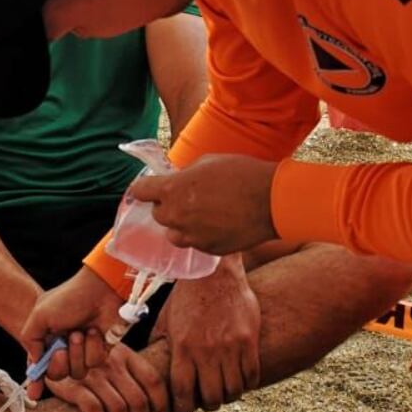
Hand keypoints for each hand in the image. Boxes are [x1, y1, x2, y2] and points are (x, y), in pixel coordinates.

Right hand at [21, 266, 123, 381]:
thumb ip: (31, 340)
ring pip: (77, 372)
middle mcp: (64, 346)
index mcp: (47, 337)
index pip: (38, 365)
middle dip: (59, 363)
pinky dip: (93, 348)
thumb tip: (34, 362)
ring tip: (81, 332)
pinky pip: (94, 363)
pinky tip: (95, 332)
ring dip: (78, 352)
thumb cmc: (69, 298)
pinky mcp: (101, 351)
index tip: (32, 395)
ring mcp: (83, 350)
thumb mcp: (40, 315)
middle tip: (62, 348)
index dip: (35, 381)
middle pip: (57, 374)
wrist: (102, 290)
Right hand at [47, 339, 167, 411]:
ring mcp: (92, 374)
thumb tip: (158, 407)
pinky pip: (94, 411)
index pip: (153, 380)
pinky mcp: (73, 385)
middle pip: (138, 400)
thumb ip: (129, 375)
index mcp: (125, 354)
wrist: (50, 352)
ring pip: (119, 409)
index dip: (162, 404)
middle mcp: (111, 362)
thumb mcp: (109, 359)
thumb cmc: (85, 364)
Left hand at [129, 155, 277, 253]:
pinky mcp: (208, 249)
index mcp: (172, 190)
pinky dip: (201, 235)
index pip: (139, 191)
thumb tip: (177, 180)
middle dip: (167, 206)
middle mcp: (176, 216)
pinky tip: (218, 224)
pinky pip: (195, 243)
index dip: (144, 188)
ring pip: (174, 234)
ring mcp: (192, 236)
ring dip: (181, 225)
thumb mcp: (207, 162)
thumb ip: (185, 175)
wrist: (272, 201)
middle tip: (186, 198)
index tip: (149, 188)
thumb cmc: (242, 174)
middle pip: (157, 214)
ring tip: (202, 215)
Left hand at [159, 257, 260, 411]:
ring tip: (225, 392)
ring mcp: (229, 346)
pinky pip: (251, 374)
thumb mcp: (166, 319)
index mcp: (182, 347)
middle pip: (211, 397)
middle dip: (208, 405)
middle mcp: (206, 351)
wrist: (214, 271)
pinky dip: (247, 383)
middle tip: (208, 402)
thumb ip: (159, 342)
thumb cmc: (187, 295)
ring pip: (233, 390)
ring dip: (228, 396)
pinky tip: (241, 380)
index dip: (184, 410)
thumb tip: (144, 361)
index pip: (183, 392)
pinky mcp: (248, 340)